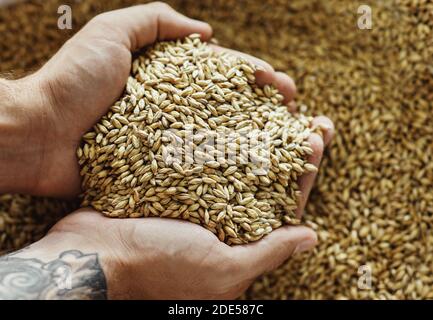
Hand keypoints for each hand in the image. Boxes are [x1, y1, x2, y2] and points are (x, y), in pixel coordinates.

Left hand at [0, 2, 332, 198]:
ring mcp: (166, 146)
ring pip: (220, 145)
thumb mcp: (110, 33)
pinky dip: (226, 177)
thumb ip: (156, 21)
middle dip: (266, 114)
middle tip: (299, 118)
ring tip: (290, 149)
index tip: (281, 86)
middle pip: (229, 112)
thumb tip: (208, 32)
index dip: (254, 79)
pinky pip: (196, 175)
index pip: (221, 77)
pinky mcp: (157, 175)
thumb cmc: (70, 80)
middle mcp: (172, 114)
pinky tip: (253, 180)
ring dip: (257, 147)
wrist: (36, 135)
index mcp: (167, 82)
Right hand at [27, 123, 332, 299]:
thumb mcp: (221, 270)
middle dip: (288, 145)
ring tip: (278, 100)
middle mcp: (222, 215)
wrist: (93, 254)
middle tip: (309, 117)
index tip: (316, 138)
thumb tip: (311, 238)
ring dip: (259, 128)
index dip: (304, 172)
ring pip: (238, 155)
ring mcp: (197, 192)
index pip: (286, 204)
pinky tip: (232, 102)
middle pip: (266, 175)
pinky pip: (204, 147)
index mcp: (240, 240)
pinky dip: (220, 125)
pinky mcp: (173, 176)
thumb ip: (267, 253)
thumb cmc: (159, 267)